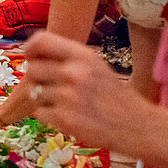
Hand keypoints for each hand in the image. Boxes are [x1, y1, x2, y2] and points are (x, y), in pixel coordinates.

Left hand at [25, 32, 148, 149]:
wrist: (136, 126)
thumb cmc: (112, 95)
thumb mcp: (95, 66)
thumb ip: (67, 58)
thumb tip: (31, 55)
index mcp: (83, 56)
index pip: (40, 41)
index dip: (30, 49)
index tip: (32, 58)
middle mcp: (74, 72)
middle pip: (32, 69)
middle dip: (38, 80)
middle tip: (54, 88)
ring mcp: (68, 96)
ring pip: (34, 93)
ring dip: (45, 100)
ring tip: (66, 104)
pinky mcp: (64, 118)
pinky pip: (40, 113)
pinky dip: (49, 117)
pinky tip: (68, 117)